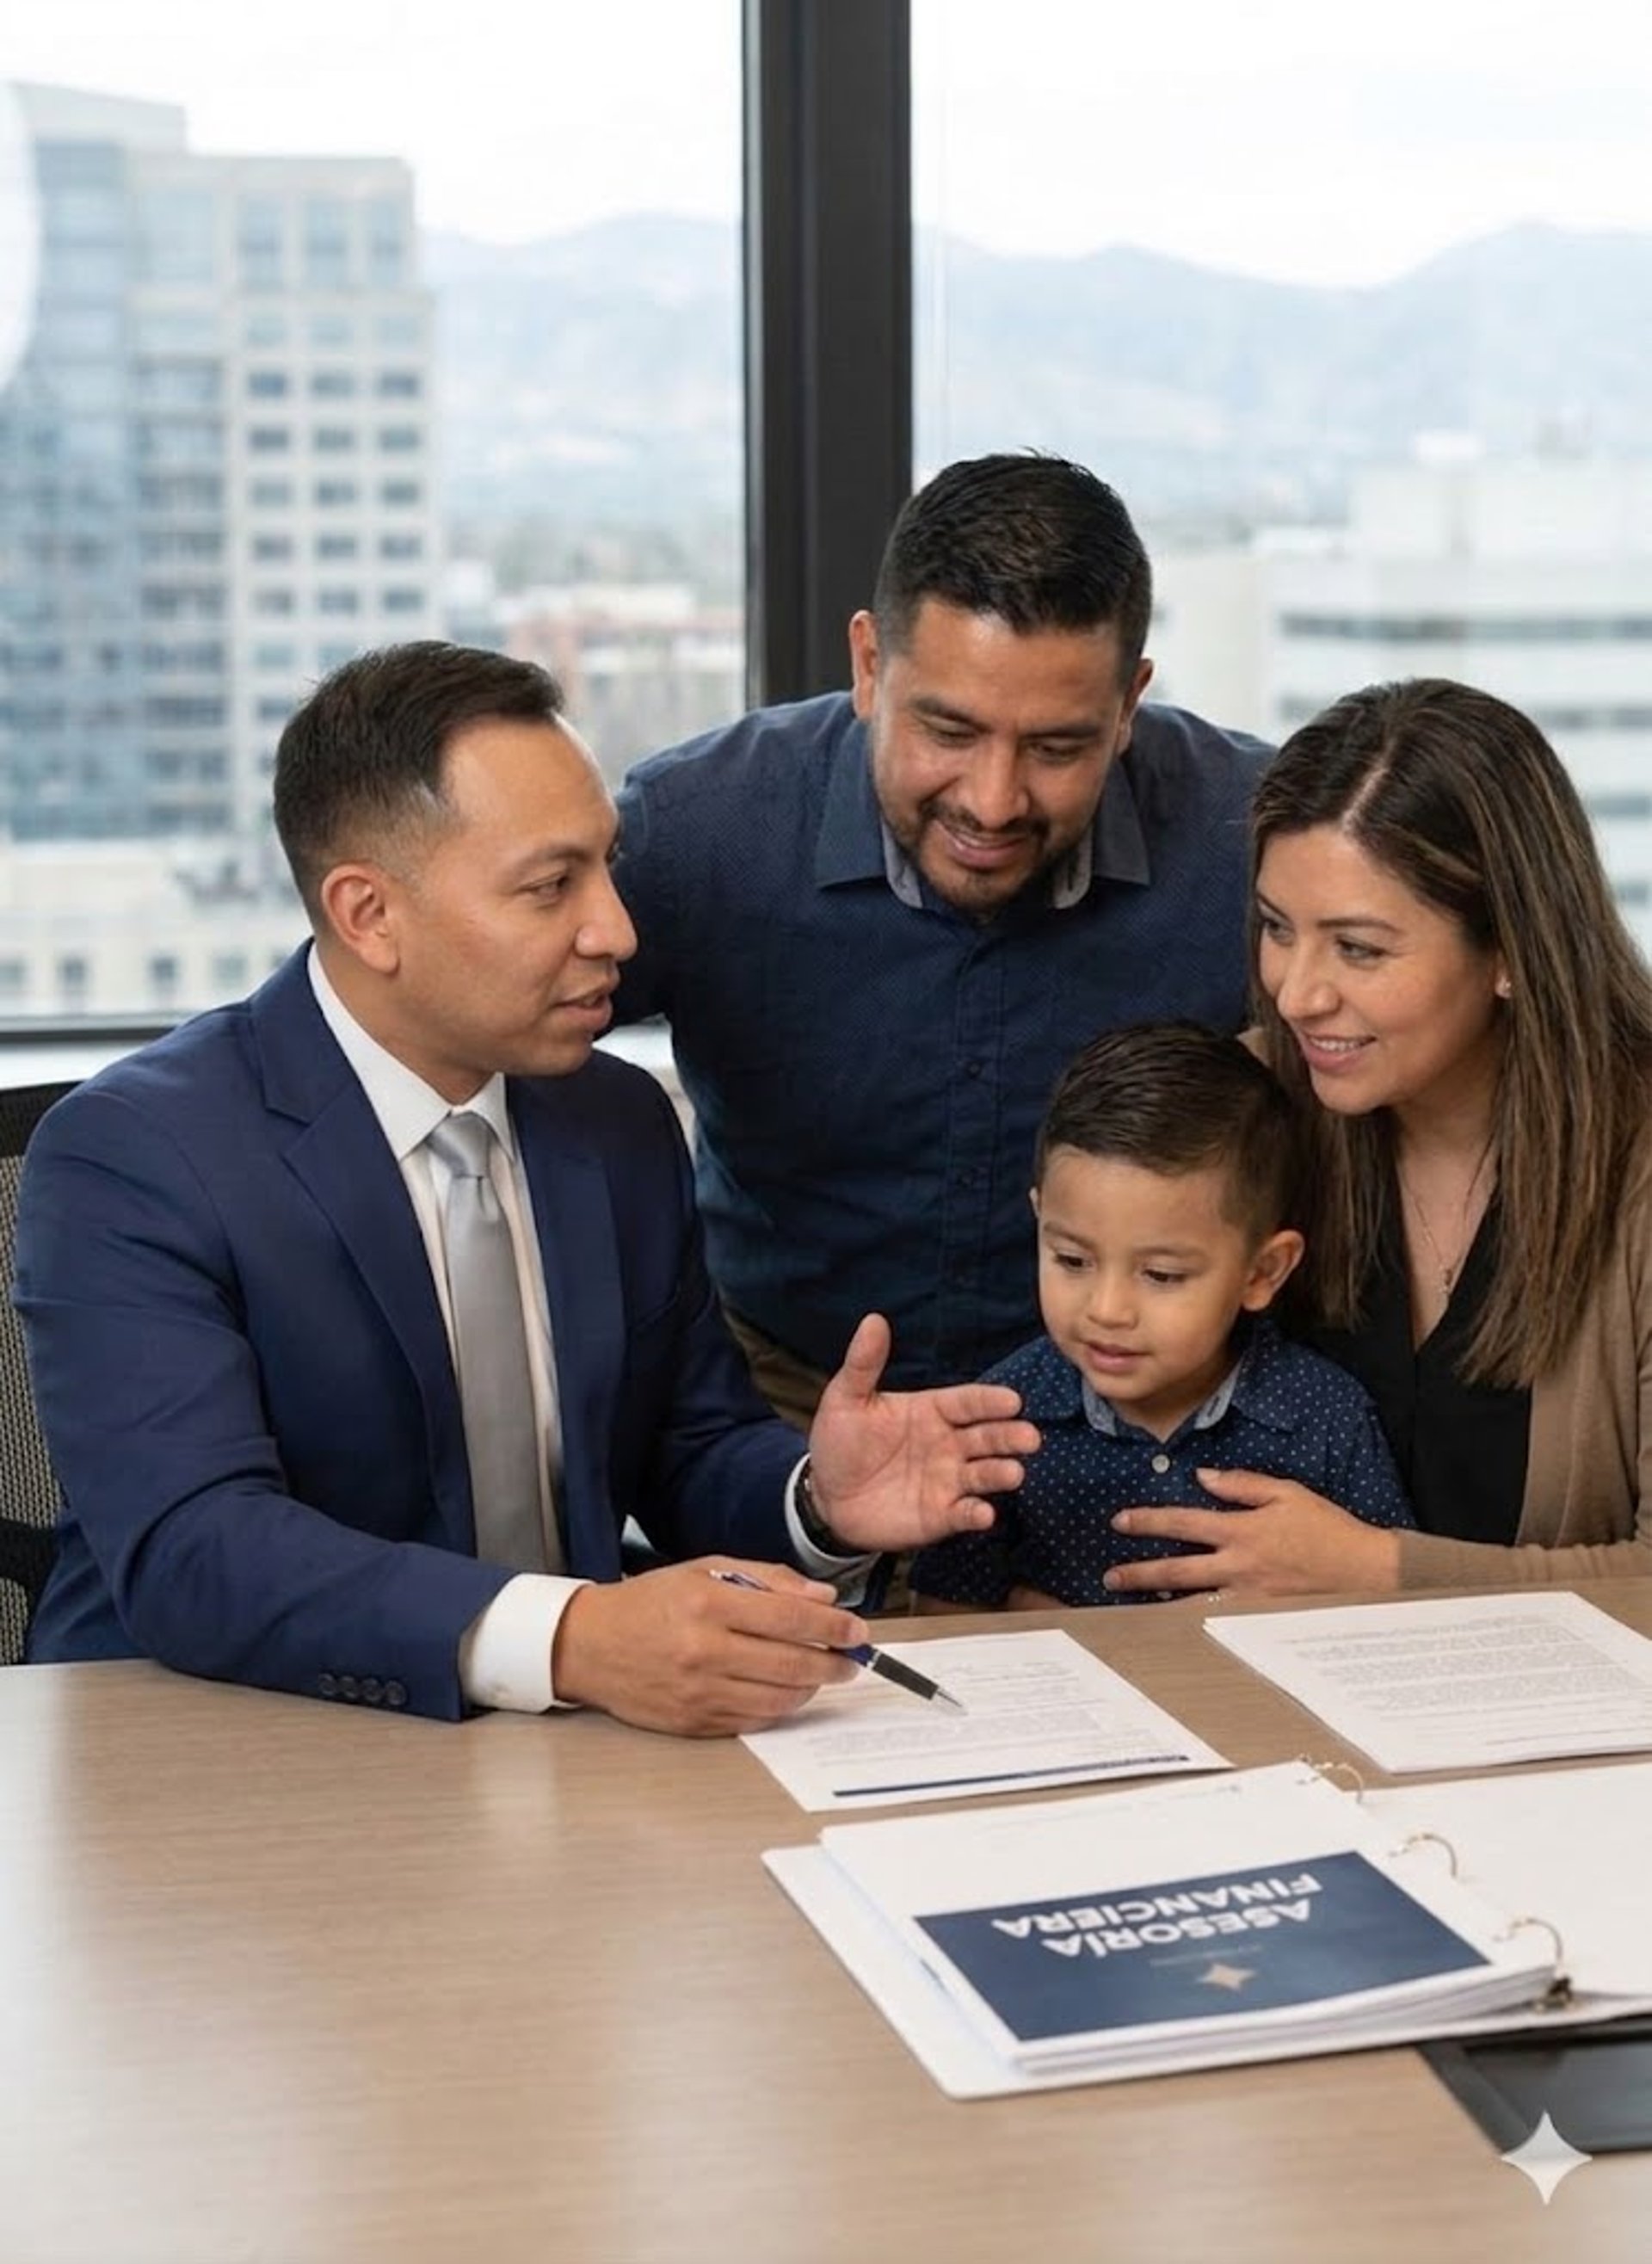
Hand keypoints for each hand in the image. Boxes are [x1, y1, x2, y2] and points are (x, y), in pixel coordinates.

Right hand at [551, 1558, 862, 1735]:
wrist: (590, 1646)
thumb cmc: (650, 1603)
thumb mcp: (704, 1570)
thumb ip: (767, 1579)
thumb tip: (823, 1595)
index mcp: (708, 1604)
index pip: (790, 1616)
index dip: (833, 1625)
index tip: (857, 1629)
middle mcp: (704, 1650)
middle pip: (792, 1662)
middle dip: (834, 1662)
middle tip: (853, 1659)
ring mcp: (699, 1692)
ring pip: (778, 1697)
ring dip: (811, 1687)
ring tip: (821, 1673)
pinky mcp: (694, 1723)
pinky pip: (754, 1720)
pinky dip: (780, 1707)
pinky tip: (787, 1692)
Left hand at [805, 1313, 1037, 1553]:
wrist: (825, 1497)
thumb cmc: (841, 1443)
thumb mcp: (846, 1400)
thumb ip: (864, 1363)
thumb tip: (873, 1319)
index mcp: (932, 1411)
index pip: (968, 1402)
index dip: (989, 1402)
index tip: (1012, 1400)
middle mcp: (949, 1444)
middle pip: (986, 1437)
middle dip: (1009, 1436)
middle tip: (1030, 1437)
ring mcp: (948, 1481)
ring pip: (983, 1475)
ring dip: (1001, 1473)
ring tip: (1015, 1473)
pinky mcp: (941, 1515)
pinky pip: (963, 1514)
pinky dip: (976, 1514)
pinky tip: (984, 1513)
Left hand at [1102, 1469, 1403, 1599]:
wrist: (1365, 1572)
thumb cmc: (1327, 1529)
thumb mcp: (1286, 1493)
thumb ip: (1241, 1484)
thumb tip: (1202, 1476)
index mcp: (1242, 1530)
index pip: (1184, 1522)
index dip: (1149, 1521)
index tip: (1120, 1521)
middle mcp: (1238, 1566)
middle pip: (1178, 1569)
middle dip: (1139, 1572)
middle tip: (1110, 1577)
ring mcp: (1247, 1597)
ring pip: (1193, 1602)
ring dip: (1159, 1603)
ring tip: (1130, 1605)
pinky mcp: (1260, 1618)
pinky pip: (1219, 1620)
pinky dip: (1194, 1621)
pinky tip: (1175, 1625)